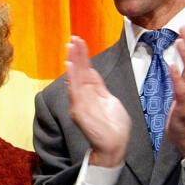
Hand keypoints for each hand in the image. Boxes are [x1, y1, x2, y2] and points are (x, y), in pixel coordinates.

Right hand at [65, 36, 129, 166]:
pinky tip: (70, 65)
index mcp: (93, 93)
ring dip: (73, 61)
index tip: (80, 42)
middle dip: (76, 54)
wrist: (114, 145)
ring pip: (75, 78)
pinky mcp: (79, 110)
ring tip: (71, 46)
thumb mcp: (110, 101)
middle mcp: (84, 96)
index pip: (86, 71)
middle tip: (73, 38)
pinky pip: (74, 91)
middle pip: (79, 71)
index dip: (83, 57)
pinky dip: (72, 77)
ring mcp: (80, 103)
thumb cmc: (114, 126)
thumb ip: (101, 88)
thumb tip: (93, 73)